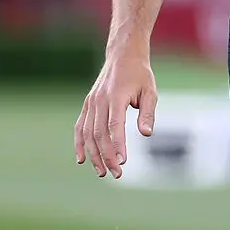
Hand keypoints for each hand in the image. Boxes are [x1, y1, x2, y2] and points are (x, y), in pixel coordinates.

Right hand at [74, 51, 157, 178]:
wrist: (123, 55)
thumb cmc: (140, 75)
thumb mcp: (150, 91)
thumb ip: (148, 113)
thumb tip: (147, 134)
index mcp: (116, 96)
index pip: (115, 125)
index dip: (118, 145)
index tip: (123, 162)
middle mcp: (100, 100)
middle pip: (99, 134)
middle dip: (107, 156)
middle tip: (117, 173)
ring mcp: (91, 102)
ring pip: (88, 133)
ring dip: (93, 155)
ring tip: (102, 172)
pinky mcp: (87, 104)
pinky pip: (80, 127)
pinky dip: (79, 144)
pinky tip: (82, 160)